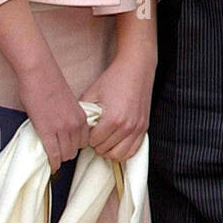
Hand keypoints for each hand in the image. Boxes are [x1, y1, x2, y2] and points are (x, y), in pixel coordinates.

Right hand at [18, 64, 89, 172]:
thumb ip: (70, 116)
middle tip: (59, 152)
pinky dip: (53, 162)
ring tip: (53, 157)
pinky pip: (53, 154)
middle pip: (76, 149)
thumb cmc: (50, 84)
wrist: (40, 74)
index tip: (69, 146)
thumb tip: (65, 128)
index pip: (85, 140)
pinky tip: (51, 165)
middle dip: (68, 152)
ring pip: (66, 154)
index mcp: (82, 116)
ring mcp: (62, 129)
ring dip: (60, 157)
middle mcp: (75, 124)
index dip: (76, 145)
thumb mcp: (68, 103)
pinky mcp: (47, 132)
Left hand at [80, 48, 155, 162]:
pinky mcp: (144, 127)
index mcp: (112, 119)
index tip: (88, 128)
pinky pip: (133, 151)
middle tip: (95, 133)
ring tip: (104, 139)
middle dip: (96, 143)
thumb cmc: (113, 79)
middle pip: (105, 150)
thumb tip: (77, 129)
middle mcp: (127, 127)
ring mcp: (137, 128)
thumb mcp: (92, 93)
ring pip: (119, 155)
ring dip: (108, 150)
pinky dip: (123, 151)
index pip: (93, 142)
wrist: (136, 68)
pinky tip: (116, 142)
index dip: (87, 137)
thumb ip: (83, 113)